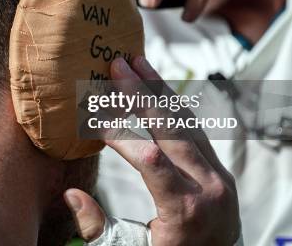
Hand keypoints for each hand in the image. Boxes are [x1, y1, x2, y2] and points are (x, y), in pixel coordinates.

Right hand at [66, 56, 239, 245]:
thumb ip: (97, 227)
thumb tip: (70, 194)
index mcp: (183, 210)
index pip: (149, 160)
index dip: (118, 135)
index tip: (93, 119)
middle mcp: (207, 188)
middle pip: (172, 129)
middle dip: (141, 94)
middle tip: (118, 65)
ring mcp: (219, 176)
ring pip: (188, 122)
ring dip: (160, 90)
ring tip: (138, 62)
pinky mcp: (221, 170)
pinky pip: (197, 130)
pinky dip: (175, 106)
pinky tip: (157, 88)